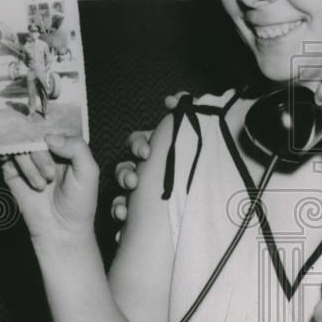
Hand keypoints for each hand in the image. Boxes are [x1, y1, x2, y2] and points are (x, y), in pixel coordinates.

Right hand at [1, 134, 98, 250]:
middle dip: (42, 153)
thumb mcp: (88, 171)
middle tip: (51, 174)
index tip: (47, 131)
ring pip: (20, 145)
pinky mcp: (13, 173)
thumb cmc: (80, 202)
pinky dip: (14, 163)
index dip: (50, 125)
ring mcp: (29, 161)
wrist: (61, 229)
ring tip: (43, 184)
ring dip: (31, 165)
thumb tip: (49, 136)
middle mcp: (47, 151)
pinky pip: (5, 156)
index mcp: (66, 146)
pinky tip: (25, 176)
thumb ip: (76, 147)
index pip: (54, 124)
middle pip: (34, 133)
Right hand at [110, 91, 187, 226]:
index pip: (140, 143)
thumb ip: (183, 117)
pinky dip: (120, 216)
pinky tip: (122, 223)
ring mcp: (141, 195)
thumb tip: (176, 97)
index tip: (146, 152)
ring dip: (120, 200)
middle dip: (127, 174)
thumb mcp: (191, 145)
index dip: (139, 145)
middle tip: (134, 182)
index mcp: (159, 155)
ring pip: (122, 193)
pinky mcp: (138, 215)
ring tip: (124, 210)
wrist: (200, 220)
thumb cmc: (195, 176)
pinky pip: (122, 212)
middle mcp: (148, 173)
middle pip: (127, 167)